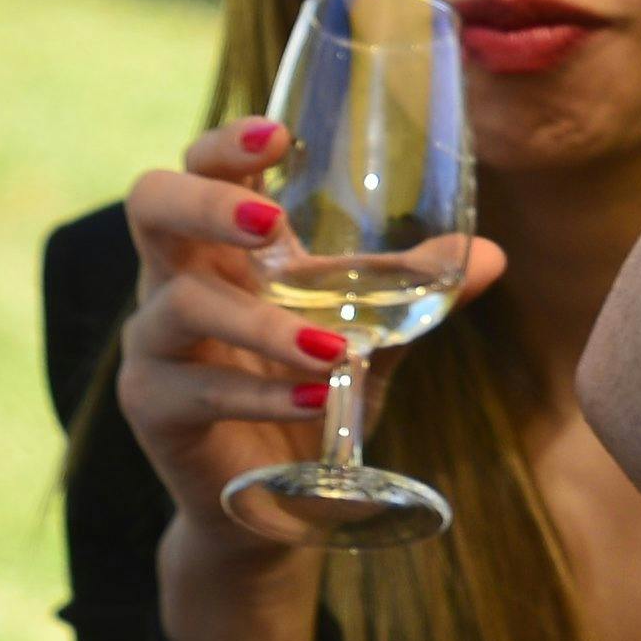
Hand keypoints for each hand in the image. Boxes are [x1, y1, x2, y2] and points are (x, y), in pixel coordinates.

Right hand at [117, 116, 509, 546]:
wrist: (266, 504)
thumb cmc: (308, 396)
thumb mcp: (365, 339)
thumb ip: (409, 294)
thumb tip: (489, 255)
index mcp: (222, 248)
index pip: (199, 168)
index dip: (225, 145)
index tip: (279, 136)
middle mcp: (175, 280)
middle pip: (151, 206)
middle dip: (205, 202)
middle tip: (269, 221)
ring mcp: (153, 344)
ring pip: (179, 306)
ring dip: (261, 325)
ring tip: (332, 349)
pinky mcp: (152, 407)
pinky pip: (197, 390)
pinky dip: (263, 395)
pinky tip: (317, 401)